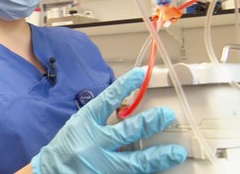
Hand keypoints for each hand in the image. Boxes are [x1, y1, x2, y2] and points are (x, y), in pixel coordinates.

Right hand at [31, 68, 186, 173]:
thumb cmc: (63, 149)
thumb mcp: (77, 127)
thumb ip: (99, 120)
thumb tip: (126, 109)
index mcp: (84, 124)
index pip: (106, 100)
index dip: (124, 86)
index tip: (141, 75)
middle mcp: (93, 143)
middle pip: (127, 131)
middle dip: (150, 123)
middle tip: (167, 115)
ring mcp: (101, 165)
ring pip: (135, 162)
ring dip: (158, 156)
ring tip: (176, 152)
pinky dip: (146, 172)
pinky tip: (160, 171)